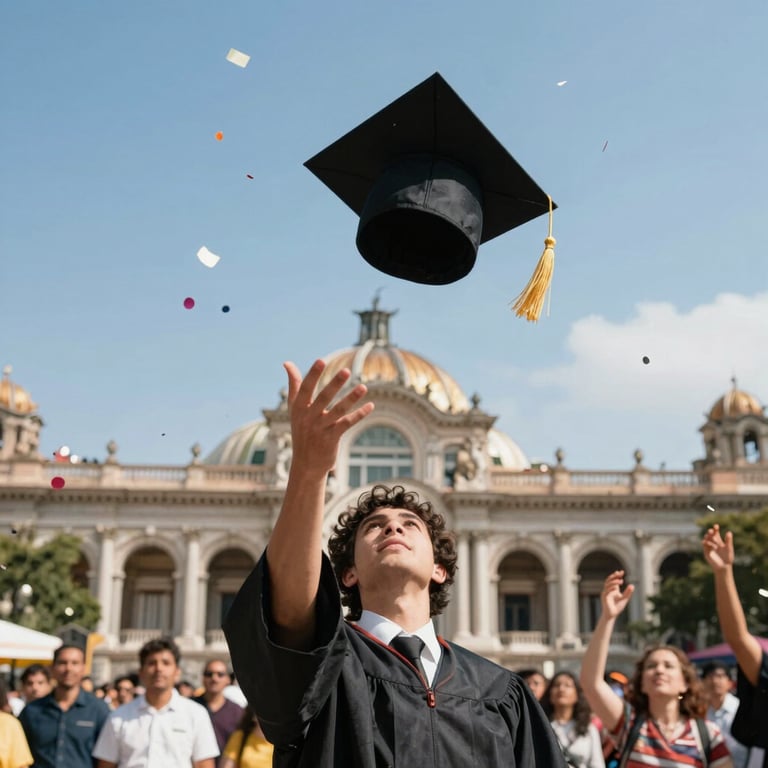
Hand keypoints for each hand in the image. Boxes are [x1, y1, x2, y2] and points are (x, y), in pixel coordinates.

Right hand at [284, 359, 373, 475]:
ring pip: (338, 411)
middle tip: (346, 370)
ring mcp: (321, 428)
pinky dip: (359, 414)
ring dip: (351, 398)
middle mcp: (309, 417)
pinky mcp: (332, 438)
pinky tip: (370, 406)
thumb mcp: (294, 409)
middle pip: (323, 398)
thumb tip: (287, 363)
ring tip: (364, 387)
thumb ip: (294, 385)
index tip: (321, 360)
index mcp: (298, 408)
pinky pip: (347, 423)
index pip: (305, 389)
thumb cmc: (301, 430)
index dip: (313, 375)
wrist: (306, 464)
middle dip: (334, 384)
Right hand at [601, 570, 633, 619]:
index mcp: (612, 589)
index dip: (616, 575)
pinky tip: (616, 588)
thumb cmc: (617, 607)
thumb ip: (628, 592)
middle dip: (614, 576)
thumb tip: (632, 585)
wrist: (612, 615)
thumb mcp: (624, 598)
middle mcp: (608, 589)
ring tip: (620, 581)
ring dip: (613, 582)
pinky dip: (611, 589)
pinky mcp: (604, 597)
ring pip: (607, 584)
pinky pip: (607, 591)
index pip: (613, 579)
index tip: (621, 571)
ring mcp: (605, 593)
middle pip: (609, 580)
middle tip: (620, 573)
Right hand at [702, 524, 733, 571]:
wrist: (724, 566)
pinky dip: (706, 543)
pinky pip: (705, 546)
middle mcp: (713, 543)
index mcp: (719, 541)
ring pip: (706, 539)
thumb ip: (728, 541)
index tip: (716, 526)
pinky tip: (707, 542)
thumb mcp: (729, 548)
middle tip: (711, 531)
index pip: (716, 533)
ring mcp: (709, 547)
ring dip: (707, 537)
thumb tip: (729, 532)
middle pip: (710, 535)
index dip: (715, 529)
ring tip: (709, 535)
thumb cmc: (728, 557)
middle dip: (710, 532)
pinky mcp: (706, 552)